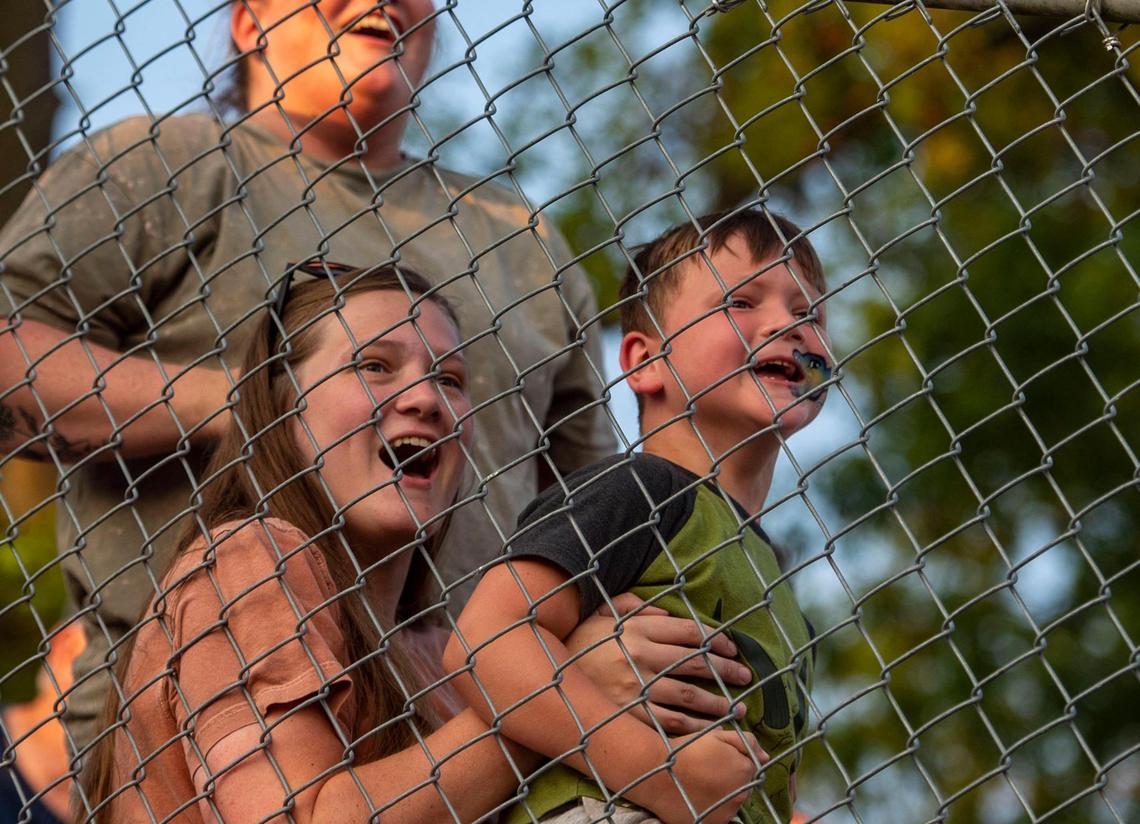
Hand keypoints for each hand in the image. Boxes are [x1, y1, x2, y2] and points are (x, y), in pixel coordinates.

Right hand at [564, 593, 752, 733]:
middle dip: (725, 670)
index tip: (731, 647)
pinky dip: (694, 728)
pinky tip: (710, 729)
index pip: (688, 632)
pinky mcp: (628, 715)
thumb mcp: (602, 615)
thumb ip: (633, 607)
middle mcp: (639, 658)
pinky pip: (669, 723)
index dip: (716, 639)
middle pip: (695, 663)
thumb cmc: (576, 645)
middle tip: (745, 676)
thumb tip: (664, 611)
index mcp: (636, 630)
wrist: (543, 678)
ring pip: (688, 696)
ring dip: (718, 703)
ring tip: (738, 708)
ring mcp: (634, 689)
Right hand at [640, 728, 765, 823]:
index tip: (716, 760)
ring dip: (723, 794)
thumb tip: (766, 757)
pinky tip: (698, 797)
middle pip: (743, 786)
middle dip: (731, 779)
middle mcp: (742, 794)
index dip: (733, 762)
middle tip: (708, 772)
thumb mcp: (717, 736)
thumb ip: (745, 742)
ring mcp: (729, 812)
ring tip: (702, 785)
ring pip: (732, 801)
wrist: (660, 773)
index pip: (750, 768)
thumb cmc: (688, 750)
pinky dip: (713, 808)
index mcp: (745, 769)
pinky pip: (720, 815)